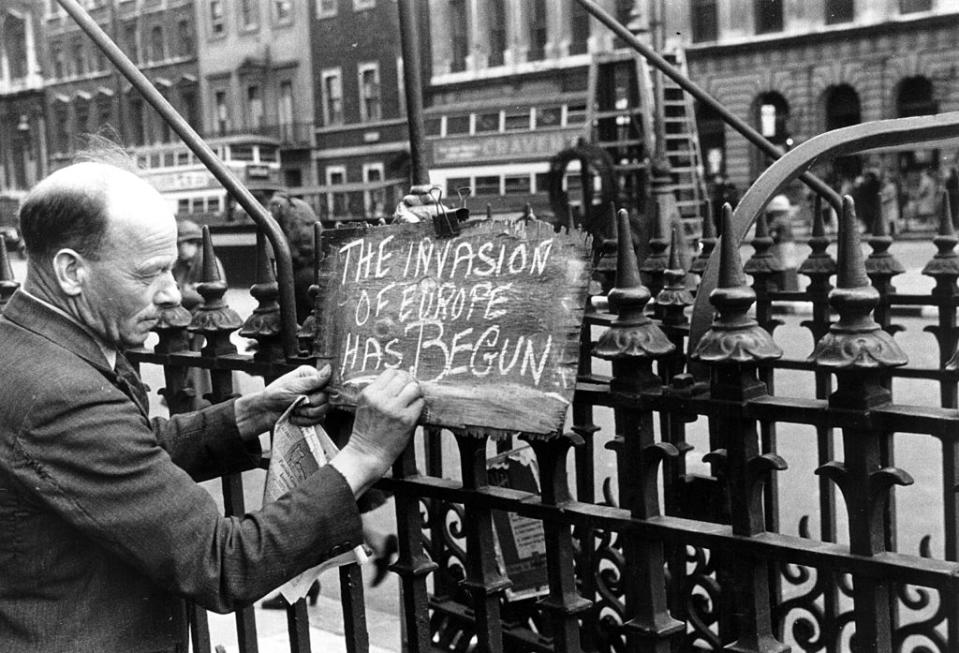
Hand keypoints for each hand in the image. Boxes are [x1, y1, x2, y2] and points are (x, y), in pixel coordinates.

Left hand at [234, 364, 330, 438]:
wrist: (265, 413)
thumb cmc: (274, 396)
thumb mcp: (293, 386)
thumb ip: (313, 380)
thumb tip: (329, 369)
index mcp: (310, 375)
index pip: (329, 382)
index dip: (322, 391)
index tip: (310, 396)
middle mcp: (314, 386)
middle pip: (327, 398)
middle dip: (311, 404)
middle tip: (297, 404)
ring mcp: (315, 400)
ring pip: (324, 410)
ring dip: (307, 413)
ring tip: (294, 410)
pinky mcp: (313, 412)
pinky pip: (319, 419)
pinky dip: (305, 420)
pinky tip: (295, 416)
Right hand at [331, 369, 423, 495]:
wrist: (367, 453)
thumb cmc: (367, 431)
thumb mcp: (365, 406)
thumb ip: (378, 392)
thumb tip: (398, 379)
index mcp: (369, 394)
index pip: (390, 372)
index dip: (399, 376)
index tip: (402, 382)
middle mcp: (381, 399)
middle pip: (404, 377)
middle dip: (409, 382)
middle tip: (410, 390)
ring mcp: (394, 409)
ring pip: (414, 387)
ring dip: (416, 393)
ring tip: (412, 400)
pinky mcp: (406, 419)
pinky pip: (420, 403)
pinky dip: (419, 405)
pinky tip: (413, 412)